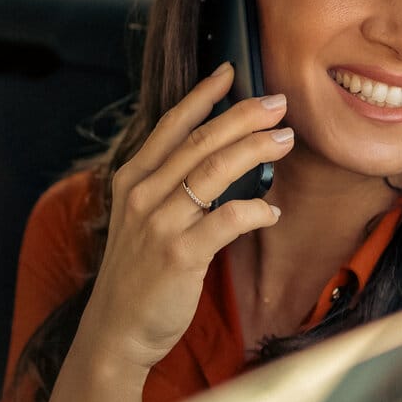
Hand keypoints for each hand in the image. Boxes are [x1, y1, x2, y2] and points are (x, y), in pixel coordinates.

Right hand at [77, 62, 293, 374]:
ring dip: (255, 150)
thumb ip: (169, 188)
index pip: (171, 126)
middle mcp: (142, 195)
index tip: (230, 71)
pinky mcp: (179, 255)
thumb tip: (219, 159)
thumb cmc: (137, 275)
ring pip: (215, 170)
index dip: (202, 96)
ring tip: (285, 140)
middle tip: (278, 103)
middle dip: (243, 115)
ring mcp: (159, 223)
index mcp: (133, 180)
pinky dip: (255, 211)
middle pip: (200, 141)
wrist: (116, 330)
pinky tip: (272, 212)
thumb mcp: (141, 221)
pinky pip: (227, 220)